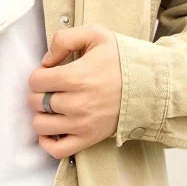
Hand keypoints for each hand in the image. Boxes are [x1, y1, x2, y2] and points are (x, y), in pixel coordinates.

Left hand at [26, 23, 121, 158]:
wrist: (151, 86)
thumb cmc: (121, 59)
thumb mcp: (95, 34)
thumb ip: (64, 38)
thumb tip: (46, 59)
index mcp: (76, 77)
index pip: (36, 80)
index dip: (38, 74)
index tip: (48, 72)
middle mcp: (77, 103)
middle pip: (35, 102)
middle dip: (37, 92)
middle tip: (49, 88)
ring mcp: (83, 124)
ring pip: (41, 126)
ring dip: (40, 114)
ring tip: (51, 105)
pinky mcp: (89, 139)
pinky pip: (57, 150)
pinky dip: (47, 141)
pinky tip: (52, 128)